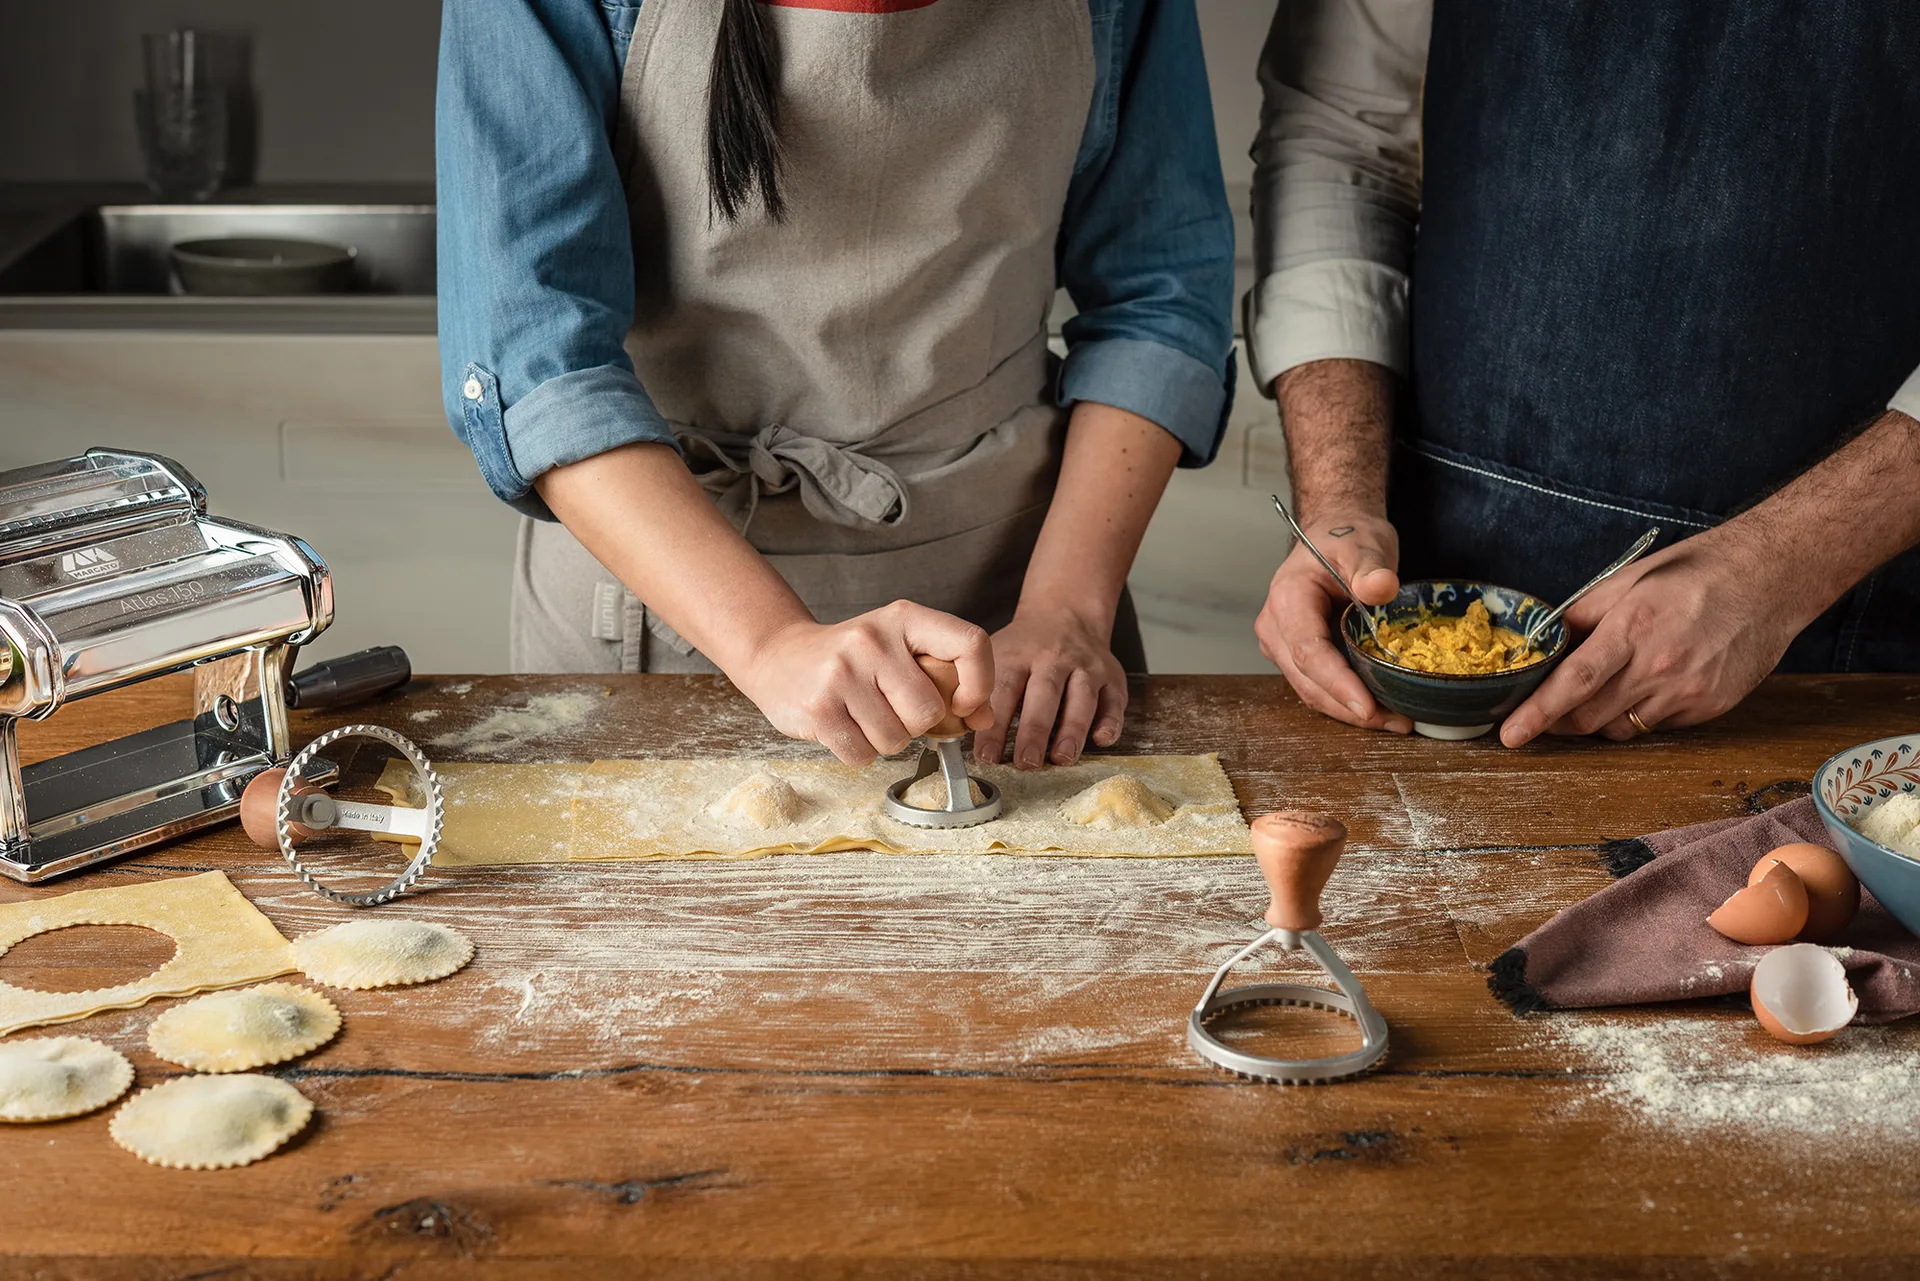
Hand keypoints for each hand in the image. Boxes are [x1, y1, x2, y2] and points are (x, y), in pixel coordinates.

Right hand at [733, 601, 994, 764]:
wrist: (778, 656)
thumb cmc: (853, 659)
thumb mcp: (900, 649)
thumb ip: (946, 677)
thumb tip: (985, 717)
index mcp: (904, 618)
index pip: (971, 644)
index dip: (980, 684)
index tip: (964, 705)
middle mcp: (873, 639)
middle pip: (929, 711)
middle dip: (916, 724)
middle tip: (891, 708)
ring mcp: (842, 673)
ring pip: (896, 739)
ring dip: (885, 740)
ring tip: (863, 715)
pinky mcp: (818, 707)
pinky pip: (863, 754)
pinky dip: (859, 752)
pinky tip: (844, 726)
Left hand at [975, 605, 1126, 768]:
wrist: (1065, 613)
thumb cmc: (1023, 648)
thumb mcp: (995, 654)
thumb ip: (981, 689)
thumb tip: (957, 734)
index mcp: (1019, 655)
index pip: (1004, 692)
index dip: (994, 726)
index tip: (986, 757)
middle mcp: (1054, 658)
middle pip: (1044, 695)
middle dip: (1034, 731)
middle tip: (1025, 763)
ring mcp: (1086, 667)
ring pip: (1082, 698)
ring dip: (1072, 730)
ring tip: (1061, 758)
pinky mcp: (1112, 677)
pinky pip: (1114, 700)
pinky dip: (1111, 721)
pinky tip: (1102, 740)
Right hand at [1254, 512, 1412, 732]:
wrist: (1335, 535)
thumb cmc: (1347, 539)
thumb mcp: (1365, 544)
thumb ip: (1371, 567)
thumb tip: (1380, 587)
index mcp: (1288, 599)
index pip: (1308, 650)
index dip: (1337, 683)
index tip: (1367, 707)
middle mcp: (1276, 627)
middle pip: (1308, 681)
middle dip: (1350, 707)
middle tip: (1397, 723)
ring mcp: (1283, 645)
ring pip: (1312, 691)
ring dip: (1350, 712)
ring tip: (1396, 721)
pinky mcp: (1298, 656)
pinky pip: (1319, 687)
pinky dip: (1348, 701)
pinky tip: (1382, 710)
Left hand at [1499, 529, 1802, 745]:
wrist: (1771, 579)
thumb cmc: (1696, 573)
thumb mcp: (1629, 580)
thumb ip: (1583, 615)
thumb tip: (1545, 644)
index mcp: (1633, 628)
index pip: (1573, 682)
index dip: (1537, 713)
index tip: (1510, 734)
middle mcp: (1661, 666)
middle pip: (1590, 718)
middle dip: (1558, 722)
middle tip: (1543, 713)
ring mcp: (1688, 692)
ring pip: (1621, 729)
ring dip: (1598, 719)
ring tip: (1599, 692)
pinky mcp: (1709, 707)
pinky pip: (1656, 726)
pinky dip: (1638, 714)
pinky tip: (1645, 687)